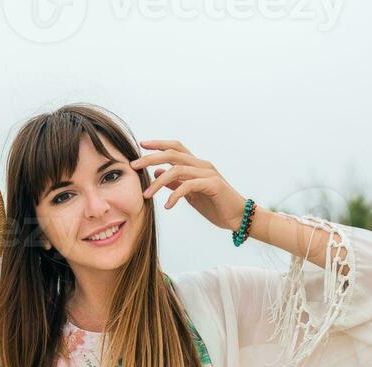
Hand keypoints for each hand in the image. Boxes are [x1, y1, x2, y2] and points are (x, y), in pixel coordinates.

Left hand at [131, 140, 249, 231]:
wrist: (237, 217)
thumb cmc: (214, 205)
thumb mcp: (190, 193)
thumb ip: (175, 182)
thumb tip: (157, 172)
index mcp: (195, 164)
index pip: (175, 148)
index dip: (158, 144)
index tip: (141, 145)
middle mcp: (202, 165)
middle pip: (173, 154)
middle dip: (151, 158)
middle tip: (133, 166)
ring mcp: (208, 173)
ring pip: (177, 170)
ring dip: (158, 182)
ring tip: (146, 195)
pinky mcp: (213, 185)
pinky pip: (189, 186)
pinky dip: (175, 195)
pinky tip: (168, 206)